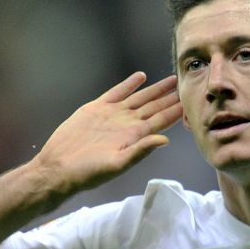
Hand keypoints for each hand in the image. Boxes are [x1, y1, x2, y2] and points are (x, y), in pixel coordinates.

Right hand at [31, 72, 182, 194]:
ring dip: (155, 89)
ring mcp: (113, 115)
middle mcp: (127, 124)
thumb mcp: (117, 164)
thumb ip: (141, 151)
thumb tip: (165, 140)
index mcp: (135, 137)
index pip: (161, 121)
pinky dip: (129, 84)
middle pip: (154, 107)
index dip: (175, 111)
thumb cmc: (88, 172)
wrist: (59, 166)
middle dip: (170, 98)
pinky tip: (141, 76)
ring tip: (171, 80)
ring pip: (140, 97)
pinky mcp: (97, 108)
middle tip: (186, 86)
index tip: (190, 102)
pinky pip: (117, 92)